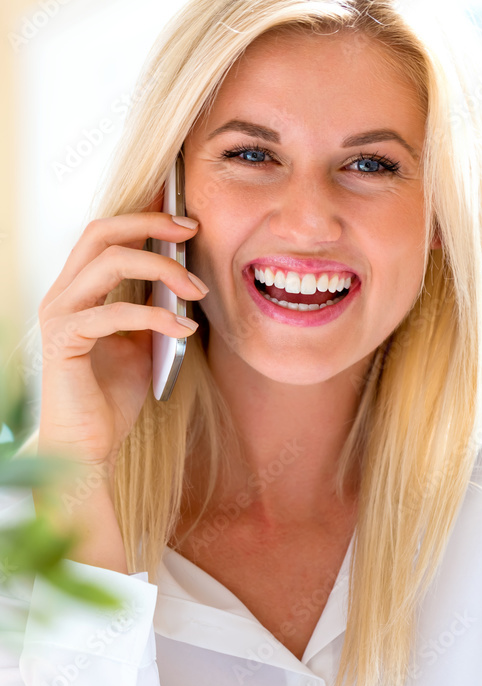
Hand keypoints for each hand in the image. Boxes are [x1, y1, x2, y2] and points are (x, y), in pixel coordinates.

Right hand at [37, 198, 205, 472]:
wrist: (89, 447)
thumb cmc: (111, 399)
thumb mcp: (141, 345)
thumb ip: (152, 310)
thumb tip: (186, 281)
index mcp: (78, 290)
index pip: (106, 234)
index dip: (144, 218)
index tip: (186, 220)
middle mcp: (62, 294)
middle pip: (102, 232)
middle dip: (151, 225)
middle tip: (193, 232)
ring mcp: (59, 314)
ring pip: (110, 262)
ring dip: (162, 268)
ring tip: (198, 290)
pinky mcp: (64, 340)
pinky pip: (113, 313)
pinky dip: (155, 316)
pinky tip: (184, 328)